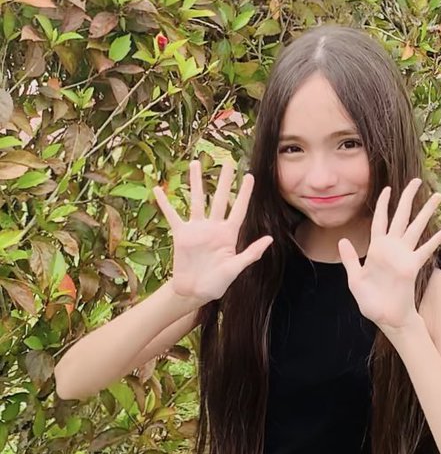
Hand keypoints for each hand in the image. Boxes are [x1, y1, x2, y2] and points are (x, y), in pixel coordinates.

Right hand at [153, 160, 272, 304]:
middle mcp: (213, 227)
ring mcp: (197, 229)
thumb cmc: (217, 283)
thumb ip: (250, 253)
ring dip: (196, 182)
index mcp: (228, 234)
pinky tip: (158, 189)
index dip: (245, 193)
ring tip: (195, 163)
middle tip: (228, 162)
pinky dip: (165, 203)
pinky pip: (172, 215)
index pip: (239, 209)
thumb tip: (269, 239)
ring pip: (197, 200)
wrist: (194, 292)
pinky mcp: (181, 234)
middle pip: (220, 198)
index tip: (250, 176)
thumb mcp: (235, 269)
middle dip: (224, 181)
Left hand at [338, 178, 440, 333]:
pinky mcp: (412, 266)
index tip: (387, 188)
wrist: (385, 318)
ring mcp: (404, 256)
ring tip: (438, 196)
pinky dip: (437, 239)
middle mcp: (392, 248)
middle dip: (408, 198)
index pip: (379, 220)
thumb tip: (342, 240)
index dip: (382, 204)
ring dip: (426, 212)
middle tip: (417, 180)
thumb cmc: (371, 301)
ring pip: (416, 228)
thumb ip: (351, 260)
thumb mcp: (355, 279)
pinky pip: (426, 249)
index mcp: (376, 248)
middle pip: (401, 217)